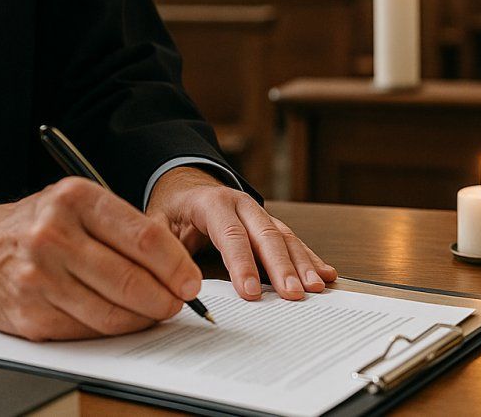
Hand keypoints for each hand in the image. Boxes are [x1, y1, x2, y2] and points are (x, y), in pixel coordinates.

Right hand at [0, 178, 200, 340]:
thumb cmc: (45, 225)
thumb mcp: (82, 206)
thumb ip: (128, 229)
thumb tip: (181, 271)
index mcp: (76, 199)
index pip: (144, 237)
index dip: (177, 265)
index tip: (192, 280)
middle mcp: (53, 235)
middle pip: (131, 279)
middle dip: (166, 297)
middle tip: (180, 301)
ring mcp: (38, 277)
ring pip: (112, 311)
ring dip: (144, 317)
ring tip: (157, 311)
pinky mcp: (29, 313)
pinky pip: (88, 330)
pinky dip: (114, 329)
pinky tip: (124, 319)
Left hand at [146, 167, 336, 301]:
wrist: (188, 186)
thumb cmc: (172, 210)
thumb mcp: (155, 224)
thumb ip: (160, 250)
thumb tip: (171, 284)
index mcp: (213, 203)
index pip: (230, 234)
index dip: (242, 264)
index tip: (251, 292)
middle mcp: (243, 205)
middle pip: (267, 236)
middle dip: (282, 267)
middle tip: (293, 294)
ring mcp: (261, 215)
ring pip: (286, 238)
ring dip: (302, 264)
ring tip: (315, 288)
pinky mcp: (271, 226)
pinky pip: (294, 242)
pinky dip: (310, 259)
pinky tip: (325, 274)